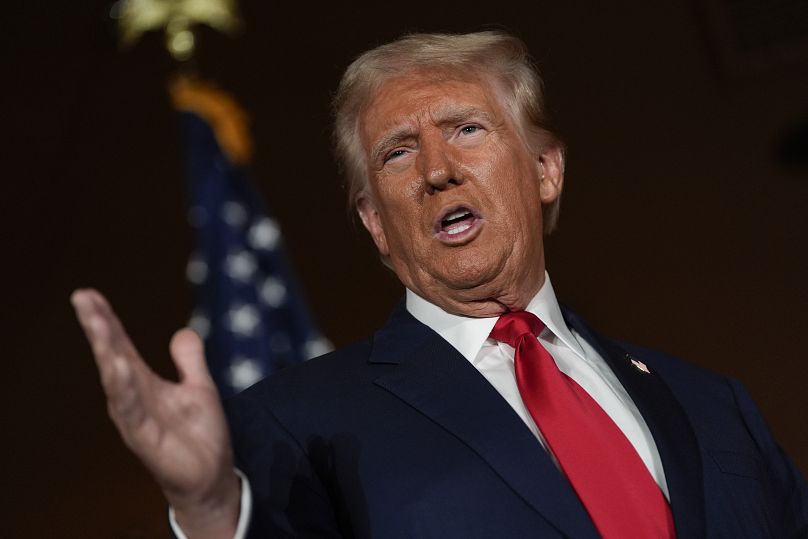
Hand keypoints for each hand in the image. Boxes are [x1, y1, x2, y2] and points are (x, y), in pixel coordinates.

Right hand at [72, 289, 239, 537]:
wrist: (210, 475)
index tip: (88, 294)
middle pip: (111, 356)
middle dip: (98, 328)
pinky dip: (124, 389)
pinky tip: (118, 366)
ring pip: (115, 380)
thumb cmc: (199, 435)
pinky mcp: (144, 439)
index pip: (120, 345)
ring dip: (106, 351)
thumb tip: (182, 330)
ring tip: (97, 323)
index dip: (106, 320)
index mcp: (144, 383)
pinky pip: (131, 411)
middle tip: (83, 299)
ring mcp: (135, 418)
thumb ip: (189, 360)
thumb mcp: (199, 388)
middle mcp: (133, 398)